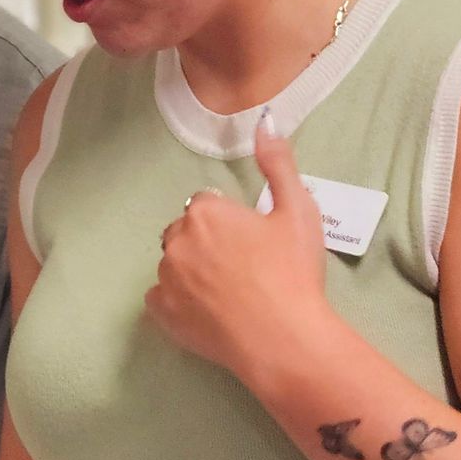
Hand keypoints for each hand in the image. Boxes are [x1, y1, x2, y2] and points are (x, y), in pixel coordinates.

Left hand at [144, 109, 332, 379]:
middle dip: (208, 242)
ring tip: (230, 292)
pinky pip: (161, 298)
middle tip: (245, 267)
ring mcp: (165, 278)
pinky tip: (208, 310)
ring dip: (193, 270)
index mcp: (205, 212)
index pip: (208, 205)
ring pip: (174, 264)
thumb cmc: (293, 272)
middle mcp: (176, 239)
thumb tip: (267, 120)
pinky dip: (178, 301)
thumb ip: (279, 163)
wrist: (284, 339)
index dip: (232, 222)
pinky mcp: (161, 314)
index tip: (255, 242)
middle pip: (187, 231)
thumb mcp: (298, 210)